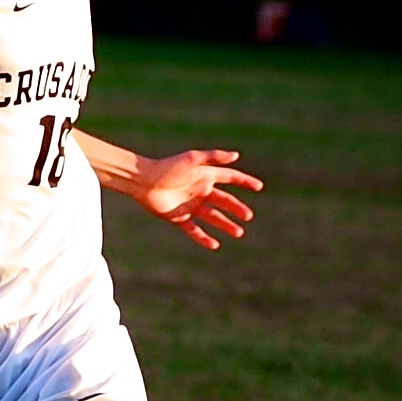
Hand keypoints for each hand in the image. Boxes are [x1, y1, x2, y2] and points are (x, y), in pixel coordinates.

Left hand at [132, 149, 261, 249]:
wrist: (143, 181)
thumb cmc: (167, 167)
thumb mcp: (192, 159)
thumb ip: (214, 157)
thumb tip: (236, 155)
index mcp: (205, 175)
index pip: (230, 178)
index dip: (244, 182)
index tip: (258, 187)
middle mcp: (200, 191)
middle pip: (224, 200)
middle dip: (237, 208)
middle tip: (248, 216)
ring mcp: (190, 205)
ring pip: (213, 217)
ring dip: (226, 224)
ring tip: (239, 233)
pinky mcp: (178, 218)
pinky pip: (194, 230)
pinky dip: (204, 237)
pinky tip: (215, 244)